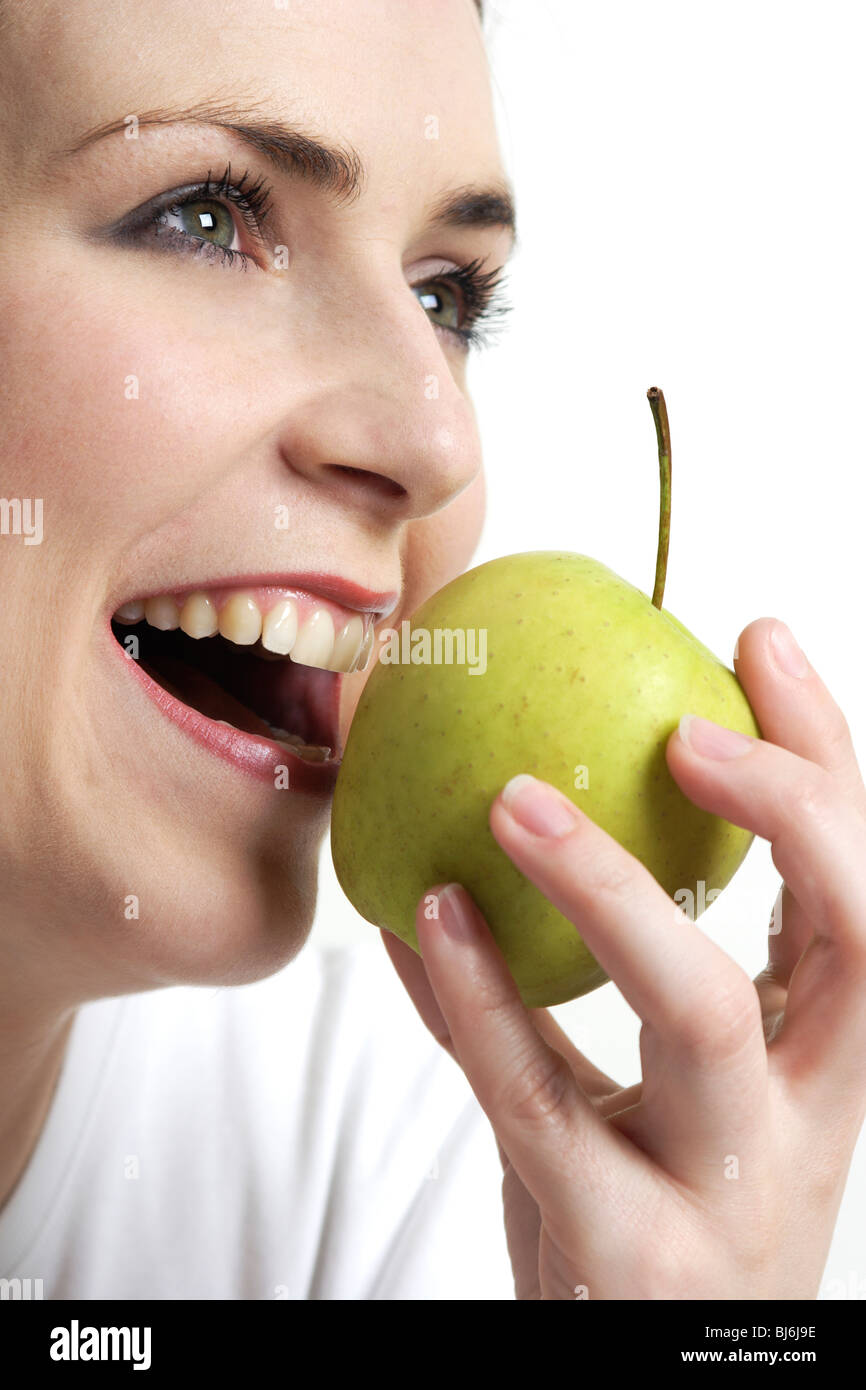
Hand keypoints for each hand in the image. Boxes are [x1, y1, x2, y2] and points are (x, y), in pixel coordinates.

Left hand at [381, 617, 865, 1298]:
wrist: (652, 1369)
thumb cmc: (669, 1193)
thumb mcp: (694, 1077)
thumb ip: (645, 952)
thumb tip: (554, 777)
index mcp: (833, 1054)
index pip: (865, 883)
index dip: (827, 757)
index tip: (758, 642)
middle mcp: (808, 1114)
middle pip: (852, 936)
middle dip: (787, 809)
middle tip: (683, 727)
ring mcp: (724, 1186)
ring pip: (695, 1013)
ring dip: (604, 886)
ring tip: (512, 799)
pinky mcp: (620, 1245)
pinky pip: (535, 1091)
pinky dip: (472, 993)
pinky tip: (425, 916)